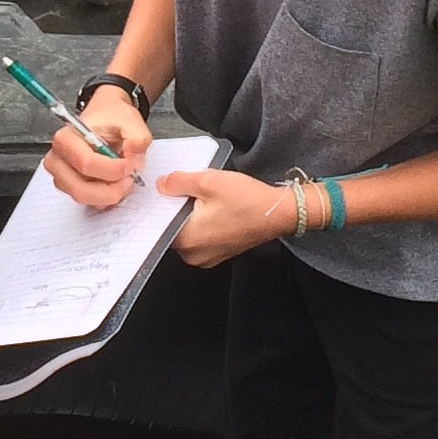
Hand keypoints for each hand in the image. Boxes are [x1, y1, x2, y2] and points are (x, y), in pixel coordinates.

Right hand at [42, 87, 152, 208]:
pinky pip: (88, 202)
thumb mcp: (131, 121)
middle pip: (80, 188)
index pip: (86, 163)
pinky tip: (116, 183)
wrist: (106, 117)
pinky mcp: (69, 187)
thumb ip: (137, 138)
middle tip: (129, 179)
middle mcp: (58, 158)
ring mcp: (61, 176)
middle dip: (110, 189)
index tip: (130, 166)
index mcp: (66, 138)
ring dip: (109, 194)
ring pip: (84, 198)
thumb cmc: (112, 118)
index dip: (112, 170)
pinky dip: (105, 198)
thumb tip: (133, 158)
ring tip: (124, 179)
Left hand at [153, 166, 289, 266]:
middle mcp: (193, 255)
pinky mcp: (218, 253)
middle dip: (176, 208)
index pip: (157, 224)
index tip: (165, 190)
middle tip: (189, 190)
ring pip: (186, 232)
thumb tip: (161, 184)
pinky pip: (200, 237)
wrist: (279, 213)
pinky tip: (213, 207)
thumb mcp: (208, 181)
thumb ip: (178, 182)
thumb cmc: (248, 200)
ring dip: (190, 215)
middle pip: (171, 227)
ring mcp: (207, 257)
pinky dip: (202, 222)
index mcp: (187, 240)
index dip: (160, 204)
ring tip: (204, 198)